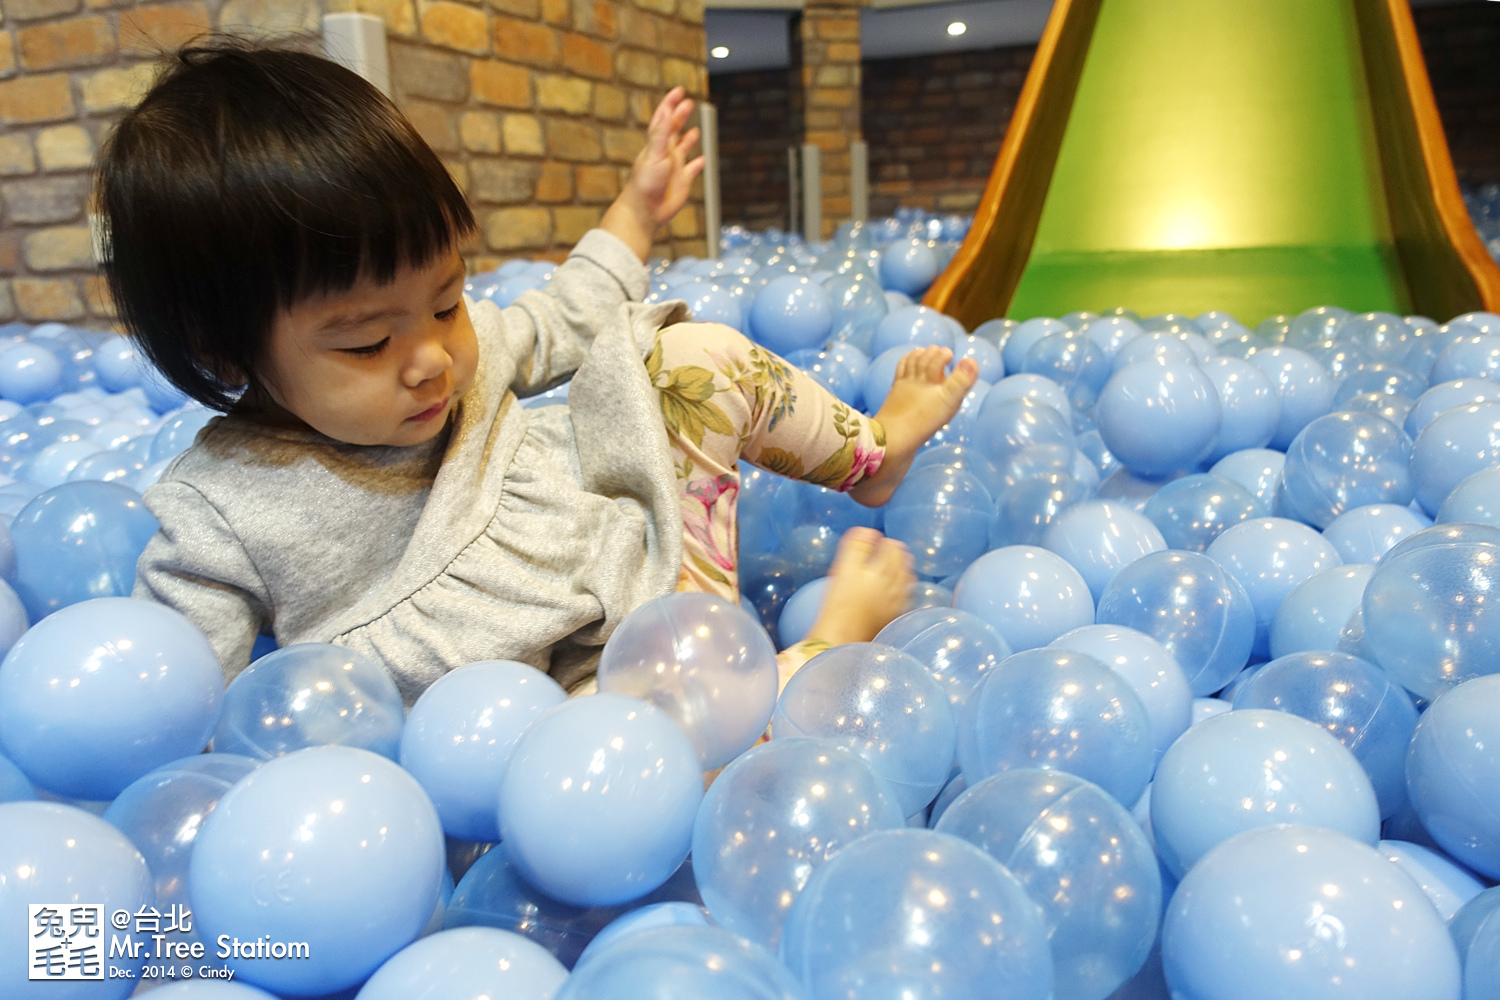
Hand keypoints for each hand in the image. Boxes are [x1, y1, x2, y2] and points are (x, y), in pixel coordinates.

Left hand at [601, 88, 704, 260]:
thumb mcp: (654, 156)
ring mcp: (674, 167)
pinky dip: (697, 164)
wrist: (645, 211)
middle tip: (689, 103)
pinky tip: (702, 160)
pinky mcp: (682, 181)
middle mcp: (666, 153)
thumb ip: (661, 135)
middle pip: (674, 130)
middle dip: (680, 116)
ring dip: (688, 139)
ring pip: (683, 149)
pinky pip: (692, 170)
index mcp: (657, 144)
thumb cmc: (645, 184)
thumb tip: (666, 112)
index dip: (671, 103)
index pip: (664, 118)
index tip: (679, 91)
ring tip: (695, 130)